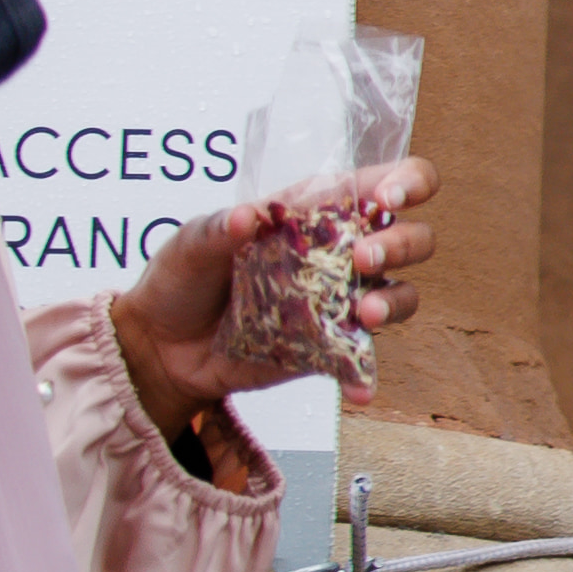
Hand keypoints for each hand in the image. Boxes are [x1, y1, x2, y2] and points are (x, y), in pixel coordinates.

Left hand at [113, 154, 441, 430]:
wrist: (160, 348)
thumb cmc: (179, 281)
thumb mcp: (189, 244)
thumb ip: (218, 229)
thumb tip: (246, 218)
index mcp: (317, 212)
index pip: (386, 183)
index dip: (407, 182)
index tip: (390, 198)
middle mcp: (340, 253)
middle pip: (412, 237)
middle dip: (401, 243)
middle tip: (362, 258)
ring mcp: (340, 301)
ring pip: (402, 293)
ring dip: (394, 301)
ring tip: (363, 314)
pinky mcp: (332, 347)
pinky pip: (365, 358)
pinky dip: (366, 375)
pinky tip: (359, 389)